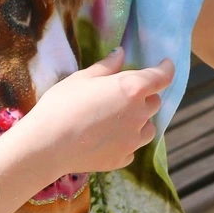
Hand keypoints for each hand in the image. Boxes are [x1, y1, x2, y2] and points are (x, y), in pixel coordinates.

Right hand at [22, 48, 173, 175]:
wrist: (47, 145)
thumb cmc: (62, 104)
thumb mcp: (82, 78)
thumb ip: (106, 66)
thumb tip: (120, 53)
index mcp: (132, 89)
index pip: (161, 77)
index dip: (166, 69)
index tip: (166, 65)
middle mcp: (139, 114)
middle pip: (154, 102)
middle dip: (145, 96)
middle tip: (123, 94)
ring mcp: (133, 140)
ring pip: (148, 127)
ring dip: (140, 120)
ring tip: (117, 118)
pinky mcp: (123, 159)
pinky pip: (133, 147)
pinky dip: (126, 141)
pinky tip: (107, 138)